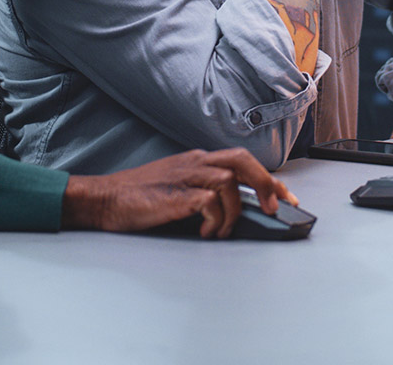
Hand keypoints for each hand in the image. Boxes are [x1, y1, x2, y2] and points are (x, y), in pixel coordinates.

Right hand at [61, 148, 296, 237]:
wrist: (104, 199)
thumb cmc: (138, 198)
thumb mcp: (177, 186)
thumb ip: (203, 190)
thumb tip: (237, 209)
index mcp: (197, 160)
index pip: (242, 161)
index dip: (269, 179)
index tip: (287, 198)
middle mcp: (194, 163)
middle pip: (242, 161)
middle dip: (265, 184)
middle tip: (275, 209)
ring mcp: (184, 177)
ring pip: (228, 181)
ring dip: (234, 210)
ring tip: (222, 230)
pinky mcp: (174, 195)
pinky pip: (208, 201)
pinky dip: (215, 219)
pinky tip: (207, 232)